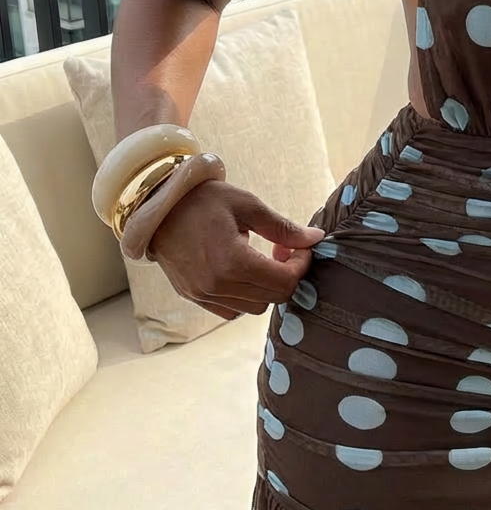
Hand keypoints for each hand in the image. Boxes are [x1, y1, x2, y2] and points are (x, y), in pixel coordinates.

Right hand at [147, 179, 324, 319]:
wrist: (156, 205)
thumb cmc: (203, 199)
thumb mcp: (246, 204)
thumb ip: (282, 226)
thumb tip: (315, 239)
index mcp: (231, 261)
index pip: (285, 281)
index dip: (301, 265)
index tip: (299, 246)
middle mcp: (216, 284)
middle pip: (274, 297)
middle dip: (288, 275)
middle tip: (282, 249)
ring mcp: (202, 294)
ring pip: (255, 308)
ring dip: (267, 287)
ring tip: (262, 260)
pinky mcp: (193, 296)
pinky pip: (232, 311)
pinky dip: (246, 297)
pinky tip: (243, 272)